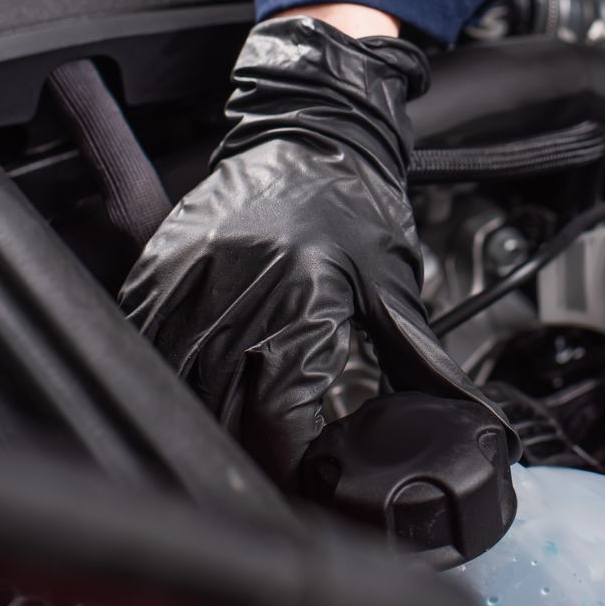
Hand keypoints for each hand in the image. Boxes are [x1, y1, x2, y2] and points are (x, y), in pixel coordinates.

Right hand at [119, 16, 506, 483]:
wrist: (312, 127)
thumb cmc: (354, 197)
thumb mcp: (394, 286)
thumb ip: (421, 362)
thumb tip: (460, 415)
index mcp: (299, 296)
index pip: (275, 411)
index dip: (287, 460)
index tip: (302, 478)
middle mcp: (236, 288)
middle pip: (218, 406)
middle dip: (242, 446)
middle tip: (267, 470)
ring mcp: (188, 276)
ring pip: (173, 380)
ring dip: (199, 416)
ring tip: (226, 435)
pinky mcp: (158, 265)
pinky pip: (144, 339)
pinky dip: (162, 373)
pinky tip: (182, 388)